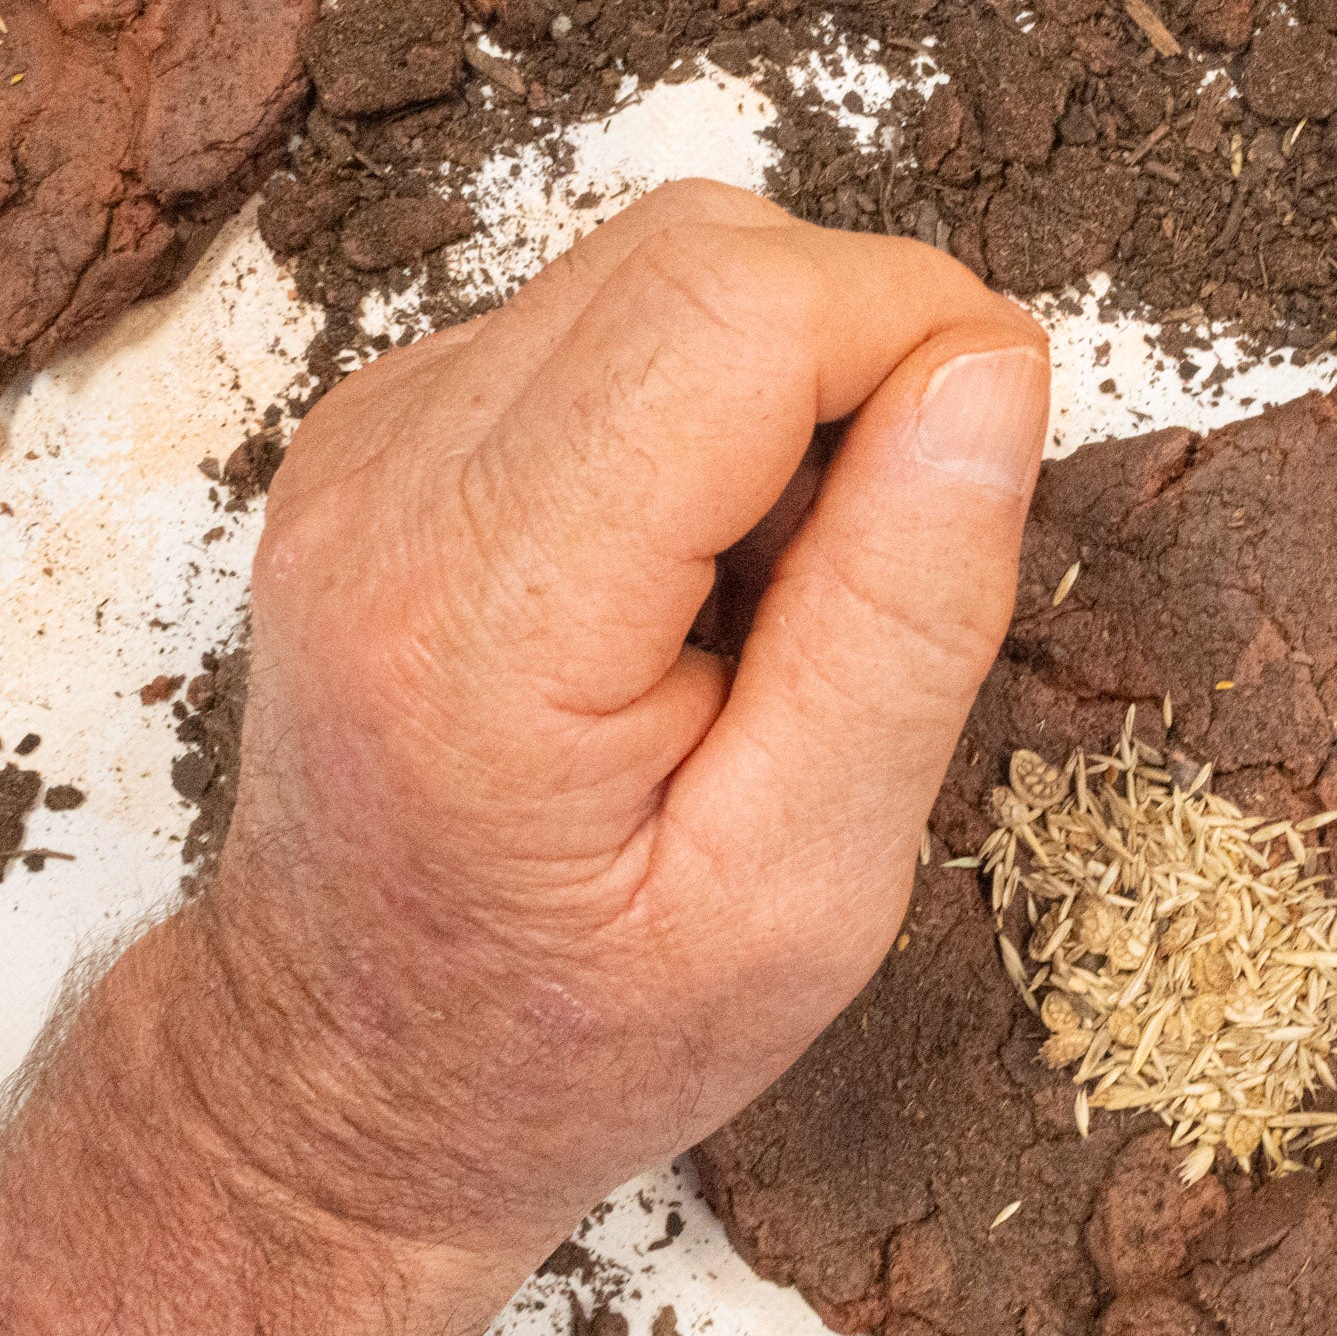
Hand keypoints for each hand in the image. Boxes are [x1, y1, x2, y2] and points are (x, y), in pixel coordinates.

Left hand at [174, 181, 1049, 1267]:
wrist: (345, 1080)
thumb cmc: (573, 1031)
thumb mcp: (805, 894)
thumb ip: (903, 618)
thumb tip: (990, 370)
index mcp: (482, 614)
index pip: (739, 306)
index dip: (915, 337)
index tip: (976, 483)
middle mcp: (390, 486)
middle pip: (701, 254)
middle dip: (857, 359)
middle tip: (871, 576)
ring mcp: (369, 443)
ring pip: (658, 269)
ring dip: (780, 392)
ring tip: (769, 603)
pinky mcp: (385, 431)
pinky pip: (601, 327)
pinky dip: (698, 419)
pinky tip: (687, 586)